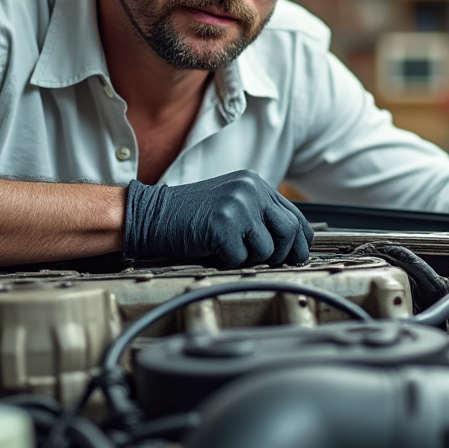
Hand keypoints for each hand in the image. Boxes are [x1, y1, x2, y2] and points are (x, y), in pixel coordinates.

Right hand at [124, 170, 312, 266]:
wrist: (148, 216)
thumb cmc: (186, 217)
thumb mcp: (230, 206)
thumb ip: (259, 217)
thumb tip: (291, 246)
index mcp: (254, 184)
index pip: (295, 216)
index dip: (300, 242)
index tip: (296, 257)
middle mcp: (250, 190)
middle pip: (290, 231)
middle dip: (283, 254)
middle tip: (268, 264)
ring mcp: (237, 205)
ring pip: (268, 249)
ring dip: (250, 259)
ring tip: (228, 250)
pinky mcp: (223, 224)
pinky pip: (241, 258)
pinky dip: (228, 262)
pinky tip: (213, 251)